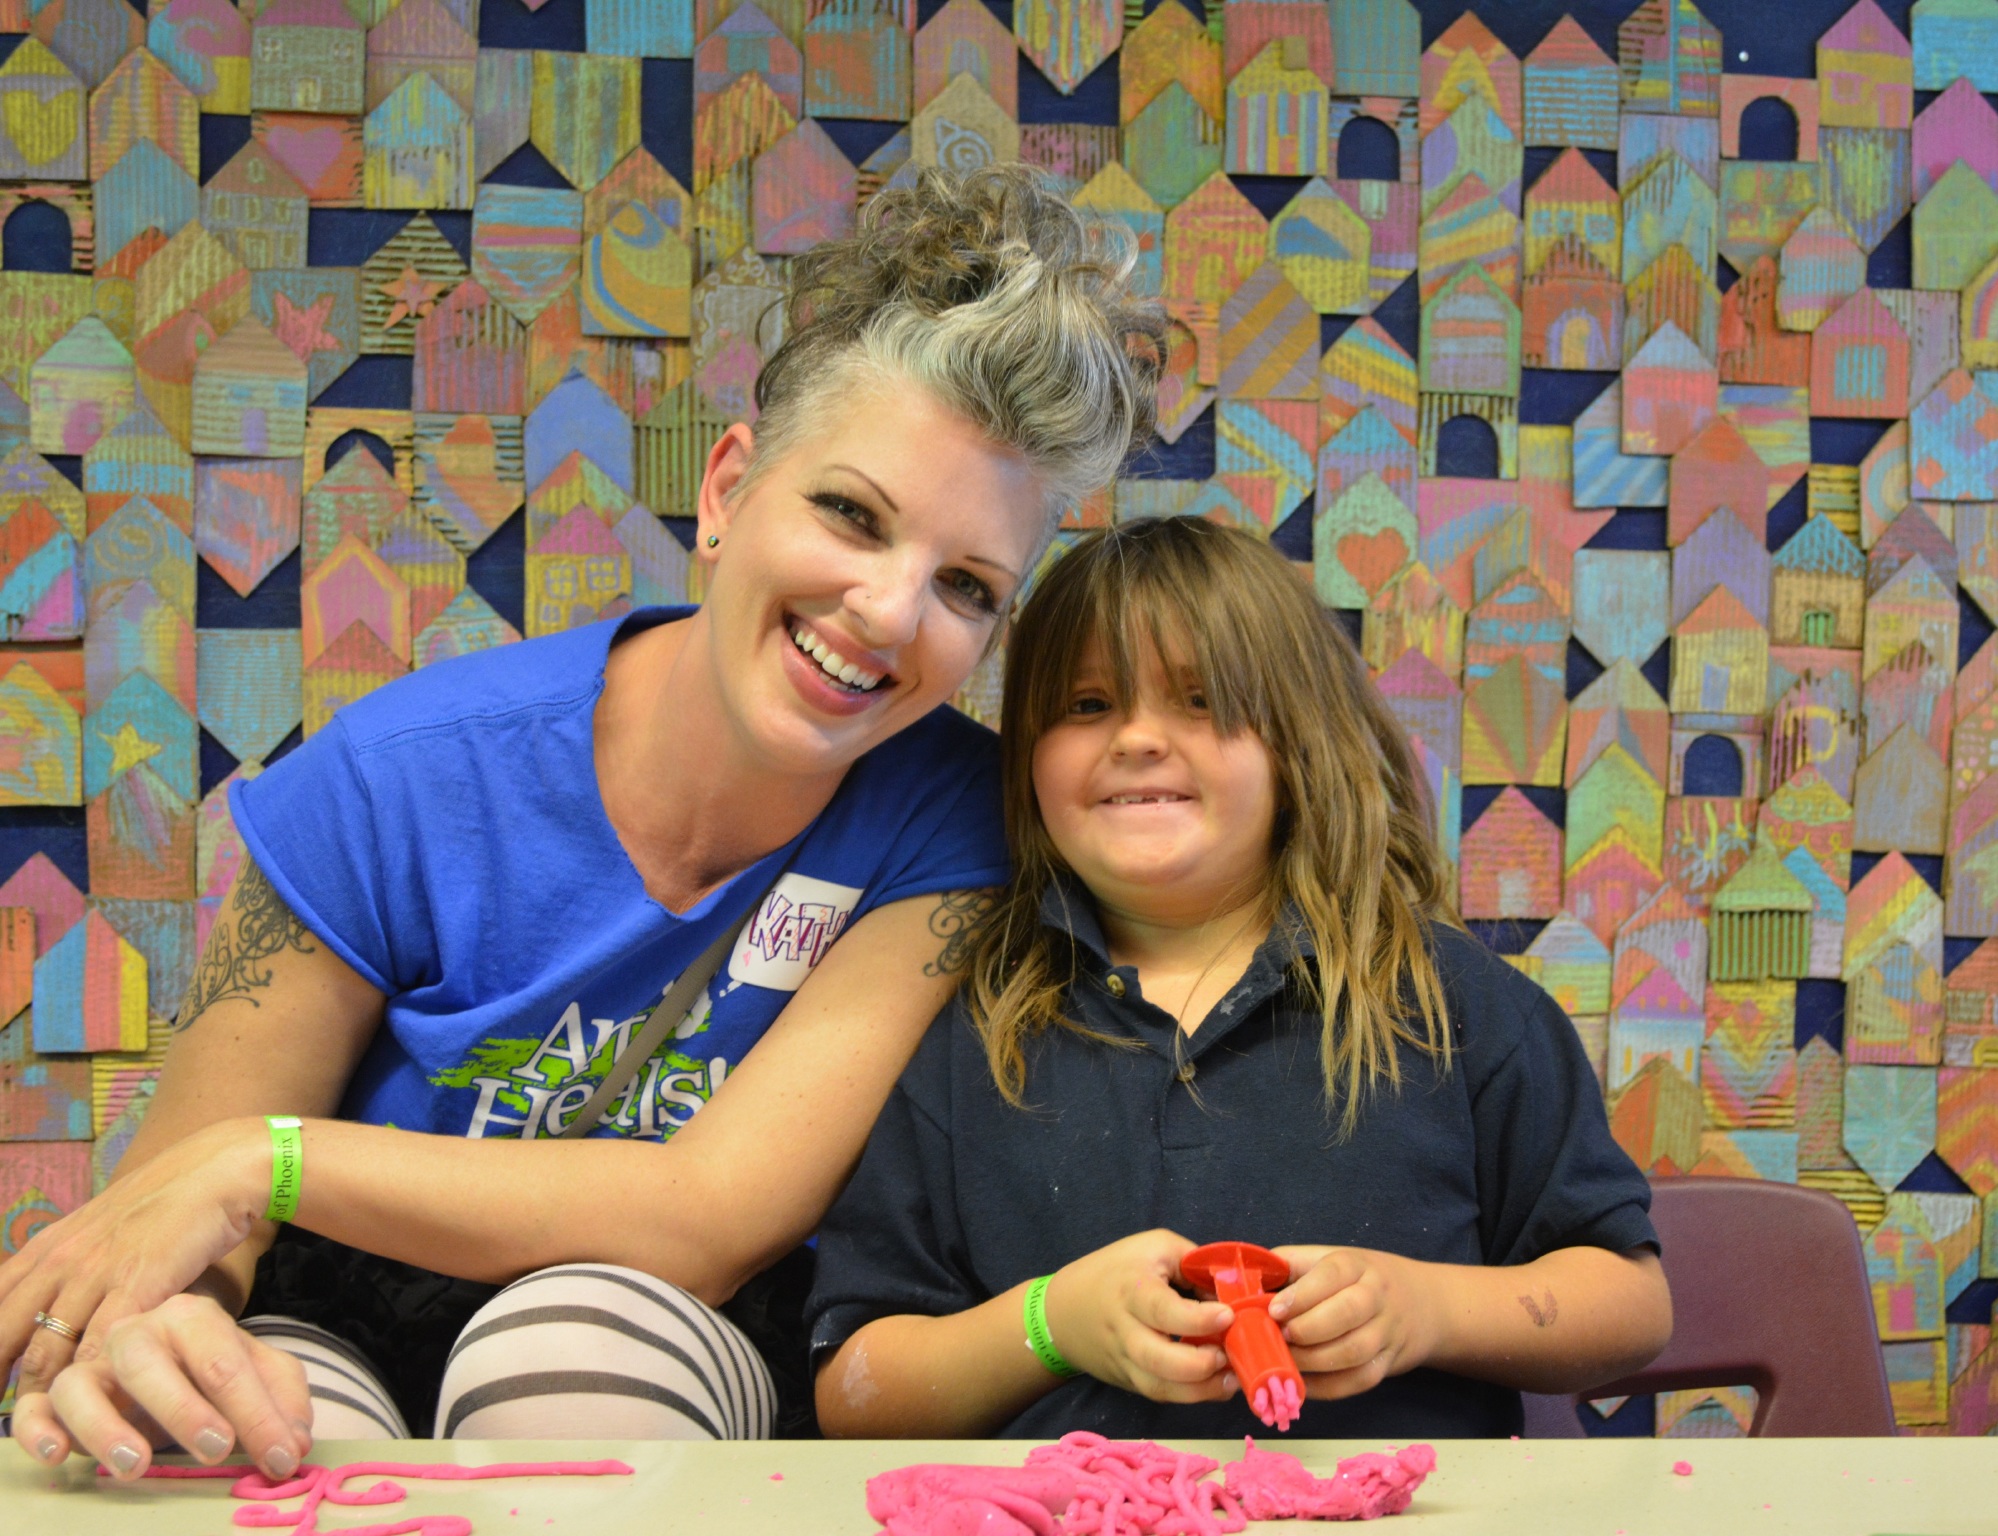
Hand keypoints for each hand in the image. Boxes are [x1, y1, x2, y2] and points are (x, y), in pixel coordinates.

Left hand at [0, 1117, 269, 1404]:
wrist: (216, 1170)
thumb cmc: (165, 1203)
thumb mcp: (99, 1227)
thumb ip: (71, 1265)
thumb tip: (55, 1310)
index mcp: (47, 1247)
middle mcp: (60, 1261)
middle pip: (9, 1338)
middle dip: (3, 1385)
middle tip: (16, 1420)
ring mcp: (96, 1273)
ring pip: (50, 1353)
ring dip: (48, 1397)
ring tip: (56, 1431)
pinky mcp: (139, 1284)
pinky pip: (104, 1347)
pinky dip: (97, 1382)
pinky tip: (103, 1405)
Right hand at [11, 1293, 311, 1480]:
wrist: (169, 1353)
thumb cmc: (212, 1368)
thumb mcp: (259, 1372)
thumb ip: (283, 1401)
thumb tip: (293, 1444)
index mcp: (194, 1318)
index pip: (226, 1362)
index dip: (257, 1412)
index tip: (280, 1457)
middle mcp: (138, 1331)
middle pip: (150, 1362)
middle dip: (184, 1408)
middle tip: (217, 1449)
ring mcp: (94, 1363)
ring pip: (80, 1383)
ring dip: (106, 1426)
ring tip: (137, 1465)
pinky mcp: (58, 1395)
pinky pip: (34, 1406)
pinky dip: (37, 1429)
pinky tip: (59, 1454)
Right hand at [1041, 1230, 1237, 1405]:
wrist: (1062, 1310)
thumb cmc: (1117, 1270)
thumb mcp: (1156, 1248)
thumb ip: (1195, 1264)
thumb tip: (1235, 1289)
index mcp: (1132, 1290)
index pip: (1162, 1310)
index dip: (1197, 1318)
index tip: (1228, 1315)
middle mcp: (1125, 1330)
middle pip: (1157, 1360)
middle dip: (1199, 1365)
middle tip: (1227, 1354)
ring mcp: (1125, 1361)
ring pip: (1159, 1387)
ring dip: (1200, 1390)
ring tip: (1231, 1379)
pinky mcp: (1128, 1381)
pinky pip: (1160, 1394)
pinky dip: (1191, 1395)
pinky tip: (1216, 1385)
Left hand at [1267, 1246, 1442, 1401]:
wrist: (1420, 1304)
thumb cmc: (1357, 1280)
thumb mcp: (1327, 1260)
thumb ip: (1287, 1267)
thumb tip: (1239, 1282)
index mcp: (1356, 1265)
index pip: (1333, 1275)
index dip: (1302, 1295)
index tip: (1274, 1310)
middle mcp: (1376, 1296)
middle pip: (1347, 1313)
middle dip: (1307, 1329)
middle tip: (1279, 1336)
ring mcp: (1386, 1333)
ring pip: (1353, 1352)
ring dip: (1313, 1361)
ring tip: (1285, 1360)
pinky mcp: (1388, 1365)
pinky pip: (1358, 1381)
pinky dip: (1327, 1387)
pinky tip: (1300, 1383)